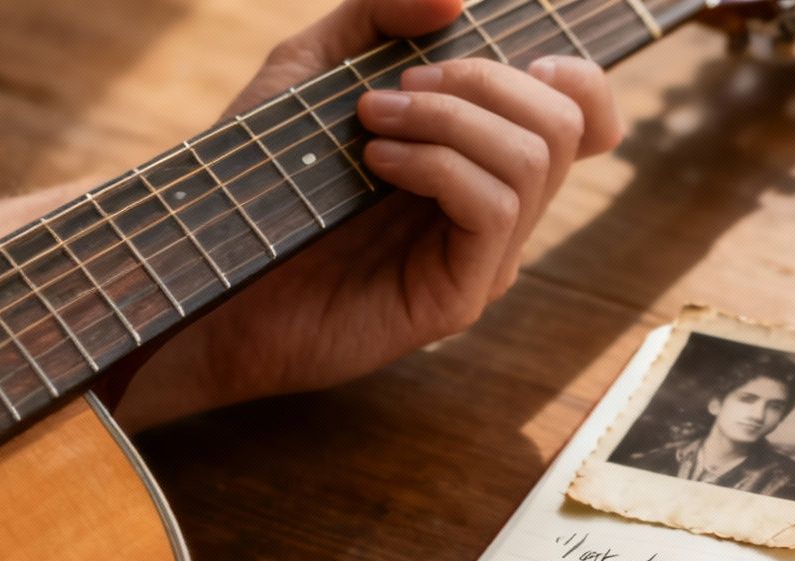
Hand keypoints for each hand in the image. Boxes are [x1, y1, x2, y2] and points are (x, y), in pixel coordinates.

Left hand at [113, 0, 620, 431]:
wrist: (206, 273)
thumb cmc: (260, 179)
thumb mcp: (311, 69)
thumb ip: (378, 20)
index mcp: (483, 162)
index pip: (587, 120)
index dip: (577, 78)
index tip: (504, 59)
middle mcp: (498, 214)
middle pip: (563, 125)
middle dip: (482, 80)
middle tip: (395, 87)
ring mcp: (484, 261)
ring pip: (534, 162)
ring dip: (451, 117)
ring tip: (372, 119)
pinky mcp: (457, 298)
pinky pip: (493, 209)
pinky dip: (439, 164)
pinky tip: (376, 160)